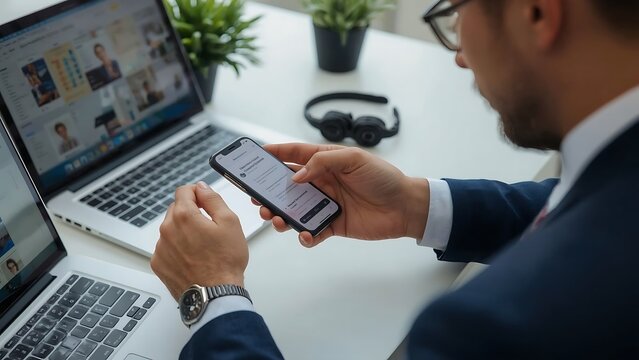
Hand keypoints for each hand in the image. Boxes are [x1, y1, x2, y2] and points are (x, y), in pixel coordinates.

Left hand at [151, 182, 247, 299]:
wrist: (215, 294)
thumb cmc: (225, 261)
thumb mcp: (230, 222)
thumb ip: (213, 199)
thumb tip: (202, 188)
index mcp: (184, 215)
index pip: (183, 191)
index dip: (197, 193)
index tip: (204, 201)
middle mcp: (167, 229)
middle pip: (176, 209)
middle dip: (191, 213)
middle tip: (209, 228)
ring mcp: (161, 248)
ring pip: (171, 229)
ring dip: (183, 231)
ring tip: (202, 247)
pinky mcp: (158, 264)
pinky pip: (166, 248)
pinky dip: (177, 249)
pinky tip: (192, 258)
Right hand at [258, 143, 429, 247]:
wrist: (405, 207)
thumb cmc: (383, 178)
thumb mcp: (354, 159)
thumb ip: (323, 162)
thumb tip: (297, 176)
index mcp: (326, 161)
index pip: (294, 154)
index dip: (274, 154)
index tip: (254, 155)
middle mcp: (322, 182)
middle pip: (287, 186)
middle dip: (268, 190)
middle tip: (255, 196)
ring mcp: (325, 204)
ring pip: (294, 210)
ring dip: (280, 214)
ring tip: (274, 218)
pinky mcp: (332, 224)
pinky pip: (312, 231)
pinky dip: (305, 235)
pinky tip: (305, 235)